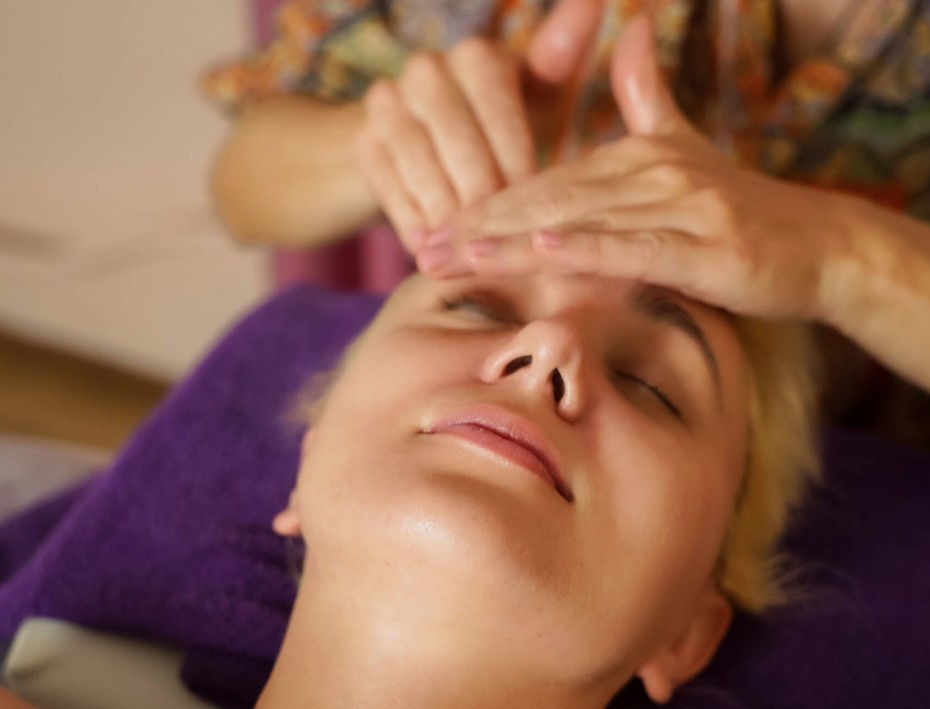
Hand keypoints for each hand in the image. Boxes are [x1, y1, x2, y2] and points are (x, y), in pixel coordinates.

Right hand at [354, 0, 602, 252]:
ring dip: (448, 218)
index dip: (520, 171)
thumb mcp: (530, 91)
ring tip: (470, 256)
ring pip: (423, 171)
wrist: (414, 134)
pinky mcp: (362, 142)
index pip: (503, 120)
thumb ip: (558, 57)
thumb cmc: (493, 120)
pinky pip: (389, 189)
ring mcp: (387, 104)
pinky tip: (430, 252)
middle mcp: (427, 70)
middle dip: (485, 201)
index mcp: (476, 56)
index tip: (538, 216)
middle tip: (504, 245)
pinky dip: (412, 223)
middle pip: (462, 149)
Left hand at [415, 16, 849, 323]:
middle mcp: (652, 171)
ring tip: (456, 252)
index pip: (546, 181)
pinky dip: (587, 246)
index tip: (436, 227)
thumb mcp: (687, 145)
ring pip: (581, 220)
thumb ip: (647, 92)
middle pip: (549, 198)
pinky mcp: (707, 244)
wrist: (819, 244)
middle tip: (424, 247)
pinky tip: (542, 249)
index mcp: (636, 154)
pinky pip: (636, 245)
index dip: (488, 204)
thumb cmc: (742, 208)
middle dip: (482, 224)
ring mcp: (681, 205)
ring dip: (514, 239)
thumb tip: (629, 24)